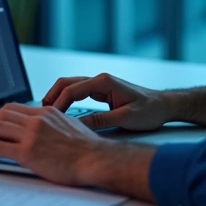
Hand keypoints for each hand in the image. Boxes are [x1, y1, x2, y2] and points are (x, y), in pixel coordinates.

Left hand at [0, 104, 109, 185]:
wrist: (96, 159)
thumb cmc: (88, 149)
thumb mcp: (69, 126)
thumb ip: (52, 125)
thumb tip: (43, 131)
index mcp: (46, 113)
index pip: (14, 108)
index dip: (0, 117)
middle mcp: (37, 120)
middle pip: (2, 115)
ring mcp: (31, 135)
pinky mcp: (28, 152)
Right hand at [42, 73, 172, 130]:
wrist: (165, 105)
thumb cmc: (150, 111)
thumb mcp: (125, 119)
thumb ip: (100, 121)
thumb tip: (78, 125)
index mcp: (104, 82)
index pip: (72, 90)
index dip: (58, 104)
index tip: (50, 118)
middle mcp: (100, 80)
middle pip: (66, 83)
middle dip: (51, 96)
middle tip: (40, 113)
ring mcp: (100, 84)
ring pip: (70, 86)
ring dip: (57, 97)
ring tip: (47, 114)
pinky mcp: (101, 91)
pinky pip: (78, 92)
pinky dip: (66, 100)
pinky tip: (61, 112)